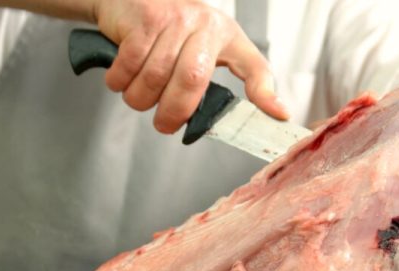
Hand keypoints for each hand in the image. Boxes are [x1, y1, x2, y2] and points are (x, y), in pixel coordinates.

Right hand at [92, 0, 288, 133]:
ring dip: (140, 98)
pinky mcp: (145, 17)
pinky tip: (121, 79)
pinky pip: (131, 63)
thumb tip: (245, 114)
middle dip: (173, 111)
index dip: (266, 93)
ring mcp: (175, 18)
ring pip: (155, 76)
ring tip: (138, 98)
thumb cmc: (168, 31)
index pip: (255, 66)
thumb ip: (214, 80)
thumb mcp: (200, 47)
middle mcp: (206, 24)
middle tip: (163, 125)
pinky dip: (120, 80)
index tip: (277, 115)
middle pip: (191, 80)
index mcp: (227, 36)